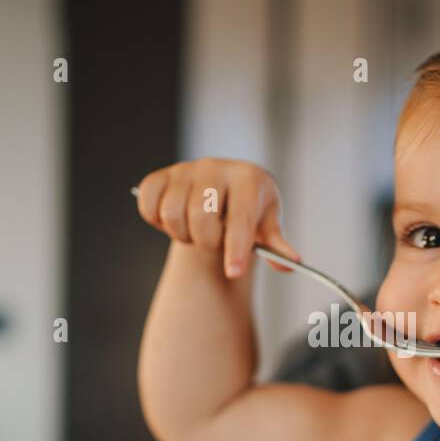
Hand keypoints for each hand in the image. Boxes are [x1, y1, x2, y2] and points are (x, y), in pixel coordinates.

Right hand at [134, 157, 299, 277]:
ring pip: (172, 214)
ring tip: (197, 232)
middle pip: (201, 217)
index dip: (236, 249)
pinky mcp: (160, 176)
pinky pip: (148, 206)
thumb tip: (291, 263)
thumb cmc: (250, 211)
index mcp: (247, 178)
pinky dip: (157, 223)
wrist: (226, 191)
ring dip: (183, 235)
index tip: (234, 273)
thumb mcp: (267, 226)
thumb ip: (276, 246)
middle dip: (208, 243)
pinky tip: (176, 222)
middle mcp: (215, 167)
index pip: (240, 217)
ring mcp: (184, 169)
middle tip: (214, 243)